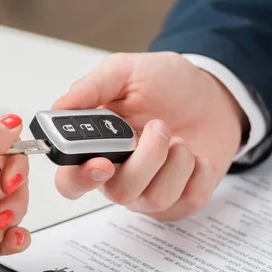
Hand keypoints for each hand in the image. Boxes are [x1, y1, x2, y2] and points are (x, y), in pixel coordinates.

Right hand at [53, 52, 247, 219]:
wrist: (212, 93)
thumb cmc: (166, 84)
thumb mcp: (126, 71)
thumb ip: (92, 87)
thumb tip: (59, 106)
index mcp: (97, 149)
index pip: (72, 181)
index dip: (81, 179)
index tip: (102, 162)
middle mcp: (120, 176)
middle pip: (118, 193)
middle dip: (145, 160)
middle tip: (159, 126)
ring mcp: (151, 191)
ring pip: (156, 198)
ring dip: (175, 160)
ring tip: (179, 136)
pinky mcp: (183, 200)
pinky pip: (189, 199)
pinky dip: (200, 170)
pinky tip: (197, 153)